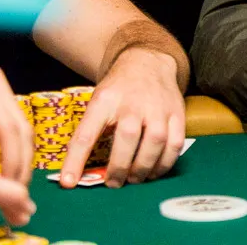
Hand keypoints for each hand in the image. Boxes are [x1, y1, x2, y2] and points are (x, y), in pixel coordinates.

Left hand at [0, 49, 32, 183]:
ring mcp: (0, 81)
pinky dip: (15, 139)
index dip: (12, 157)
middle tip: (16, 186)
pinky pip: (14, 116)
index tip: (6, 183)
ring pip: (23, 121)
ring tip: (13, 176)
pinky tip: (9, 157)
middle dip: (23, 158)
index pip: (7, 126)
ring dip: (22, 150)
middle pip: (22, 124)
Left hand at [60, 48, 185, 188]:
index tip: (68, 183)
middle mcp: (132, 103)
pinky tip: (154, 171)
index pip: (86, 134)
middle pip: (127, 138)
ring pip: (155, 142)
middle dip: (119, 168)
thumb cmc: (118, 91)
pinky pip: (175, 144)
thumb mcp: (97, 103)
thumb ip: (91, 132)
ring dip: (143, 168)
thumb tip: (79, 172)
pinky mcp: (177, 114)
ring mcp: (158, 108)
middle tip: (113, 183)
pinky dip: (164, 163)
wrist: (148, 63)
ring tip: (134, 179)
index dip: (76, 161)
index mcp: (105, 101)